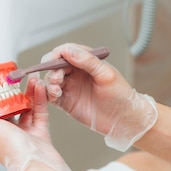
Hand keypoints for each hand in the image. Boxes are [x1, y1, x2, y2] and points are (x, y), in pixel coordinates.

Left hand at [0, 76, 76, 170]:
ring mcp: (23, 135)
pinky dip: (40, 100)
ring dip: (27, 93)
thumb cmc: (11, 150)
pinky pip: (39, 113)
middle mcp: (6, 134)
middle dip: (11, 92)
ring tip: (30, 79)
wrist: (38, 166)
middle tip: (13, 78)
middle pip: (7, 108)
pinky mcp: (39, 135)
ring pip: (25, 109)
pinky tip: (40, 88)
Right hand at [42, 43, 157, 150]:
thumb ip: (88, 61)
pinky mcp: (66, 102)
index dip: (56, 55)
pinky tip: (54, 96)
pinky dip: (47, 95)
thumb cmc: (120, 95)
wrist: (123, 120)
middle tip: (57, 79)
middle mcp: (76, 72)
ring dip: (49, 83)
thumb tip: (68, 51)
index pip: (66, 51)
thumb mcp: (106, 74)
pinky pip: (50, 96)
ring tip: (57, 90)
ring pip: (50, 80)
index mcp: (86, 61)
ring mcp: (70, 87)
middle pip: (54, 65)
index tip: (52, 61)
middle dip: (52, 70)